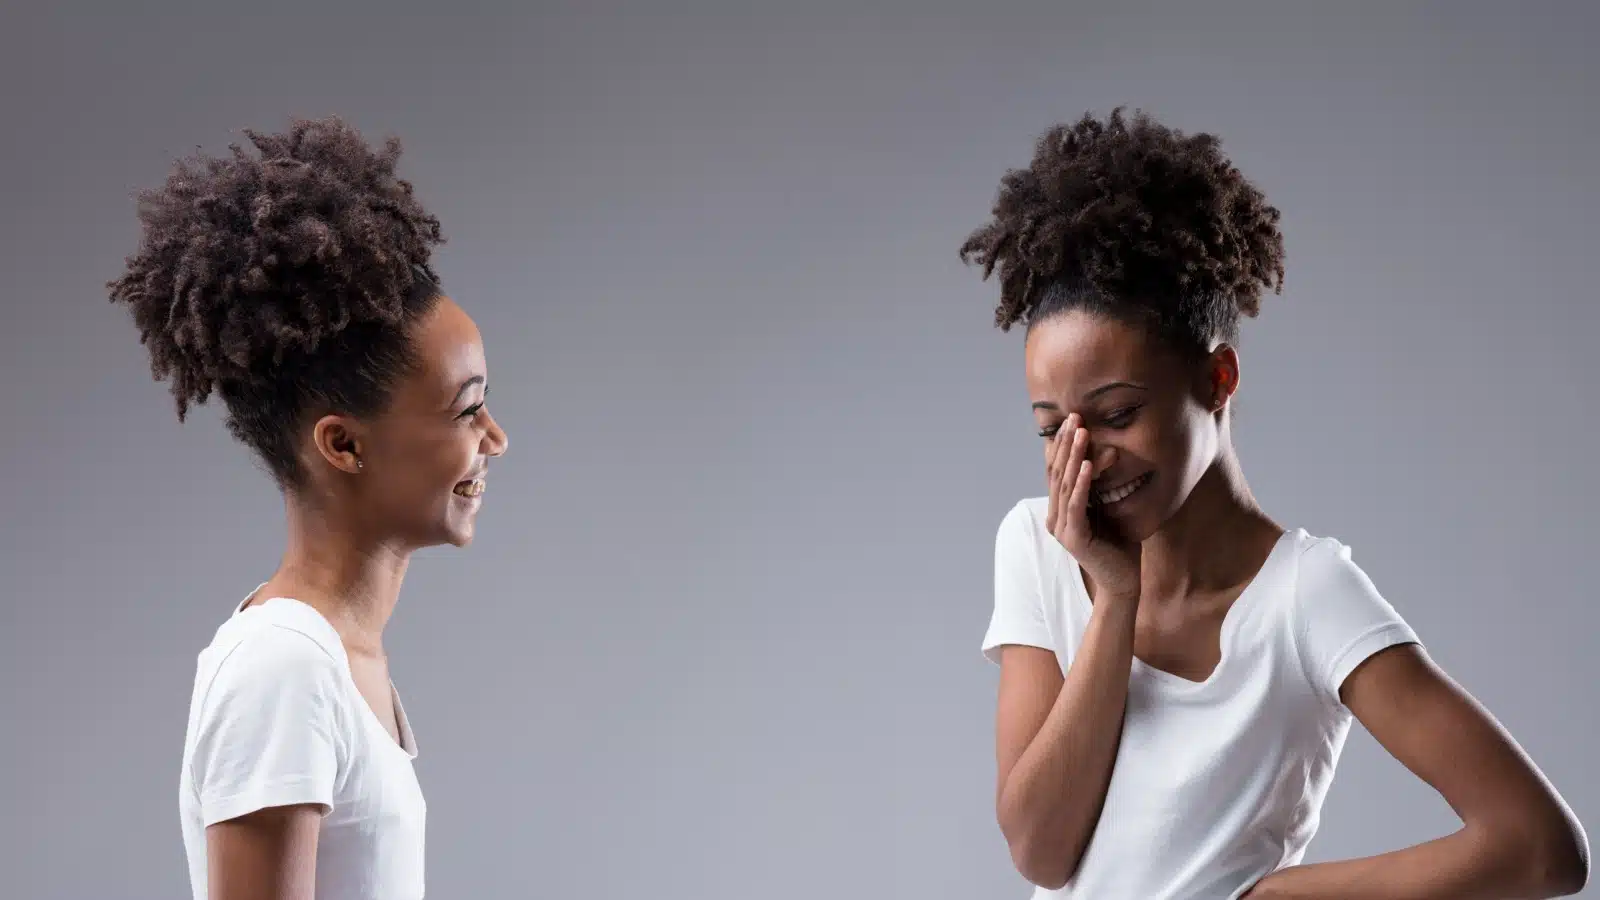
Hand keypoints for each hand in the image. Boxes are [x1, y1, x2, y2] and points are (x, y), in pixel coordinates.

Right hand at [1043, 415, 1141, 600]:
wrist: (1123, 581)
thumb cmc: (1119, 545)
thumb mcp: (1108, 508)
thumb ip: (1100, 486)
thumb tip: (1105, 453)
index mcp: (1060, 510)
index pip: (1057, 470)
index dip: (1063, 444)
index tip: (1073, 419)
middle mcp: (1055, 517)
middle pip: (1057, 472)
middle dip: (1066, 443)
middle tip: (1075, 417)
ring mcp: (1062, 528)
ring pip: (1065, 484)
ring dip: (1073, 455)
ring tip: (1081, 432)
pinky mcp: (1075, 538)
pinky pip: (1077, 504)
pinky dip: (1081, 483)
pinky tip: (1086, 464)